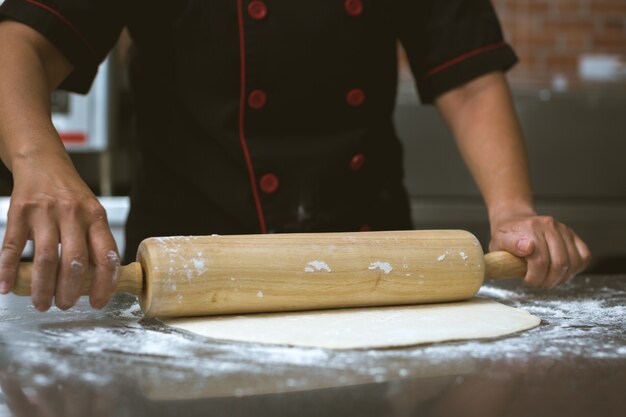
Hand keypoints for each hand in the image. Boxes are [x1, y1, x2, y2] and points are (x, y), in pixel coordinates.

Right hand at [0, 156, 118, 310]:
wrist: (43, 162)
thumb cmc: (71, 194)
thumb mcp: (92, 212)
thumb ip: (94, 241)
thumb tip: (98, 281)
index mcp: (95, 217)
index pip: (106, 256)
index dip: (104, 284)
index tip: (97, 302)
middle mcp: (72, 214)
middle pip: (74, 262)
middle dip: (69, 291)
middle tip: (64, 306)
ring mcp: (45, 213)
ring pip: (45, 259)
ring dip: (42, 288)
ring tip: (41, 304)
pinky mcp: (19, 212)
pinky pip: (12, 247)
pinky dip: (7, 270)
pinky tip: (5, 287)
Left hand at [489, 213, 590, 287]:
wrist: (514, 220)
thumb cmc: (506, 236)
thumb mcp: (499, 242)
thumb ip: (510, 245)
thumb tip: (527, 247)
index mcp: (531, 228)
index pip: (540, 261)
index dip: (535, 278)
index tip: (527, 280)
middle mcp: (550, 226)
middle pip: (559, 264)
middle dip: (549, 280)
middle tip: (539, 283)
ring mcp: (563, 229)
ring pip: (573, 263)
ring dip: (562, 277)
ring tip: (549, 279)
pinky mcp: (572, 235)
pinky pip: (584, 256)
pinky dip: (576, 269)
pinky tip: (562, 272)